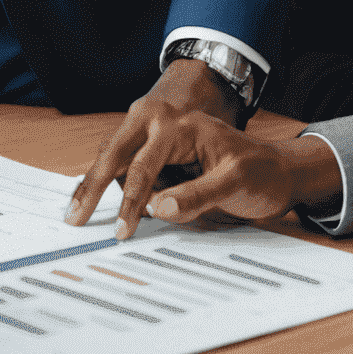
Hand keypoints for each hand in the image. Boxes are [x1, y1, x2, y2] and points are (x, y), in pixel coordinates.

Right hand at [65, 59, 243, 237]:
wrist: (278, 166)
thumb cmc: (259, 171)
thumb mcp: (235, 183)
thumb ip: (197, 195)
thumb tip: (158, 209)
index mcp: (180, 126)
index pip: (144, 165)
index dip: (132, 201)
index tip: (122, 230)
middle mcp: (162, 123)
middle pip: (115, 151)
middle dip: (92, 184)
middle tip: (74, 216)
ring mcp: (159, 133)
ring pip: (119, 156)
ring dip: (108, 186)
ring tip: (111, 216)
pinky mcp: (161, 148)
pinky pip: (130, 162)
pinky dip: (122, 184)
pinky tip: (125, 205)